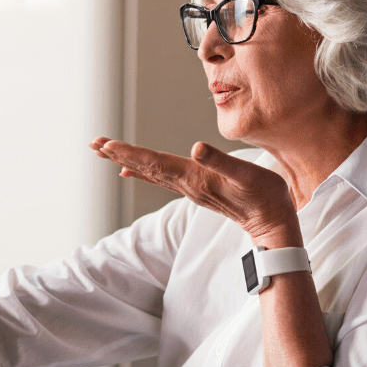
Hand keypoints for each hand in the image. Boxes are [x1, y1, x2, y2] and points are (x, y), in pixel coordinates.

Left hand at [90, 137, 298, 242]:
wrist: (272, 223)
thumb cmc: (265, 196)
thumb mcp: (246, 173)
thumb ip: (220, 161)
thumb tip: (195, 147)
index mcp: (193, 177)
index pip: (154, 162)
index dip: (129, 153)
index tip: (105, 144)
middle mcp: (186, 184)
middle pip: (145, 167)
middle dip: (119, 154)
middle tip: (93, 143)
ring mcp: (189, 188)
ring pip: (150, 171)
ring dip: (127, 160)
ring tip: (105, 151)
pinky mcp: (195, 189)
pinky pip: (160, 178)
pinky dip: (143, 170)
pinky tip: (130, 170)